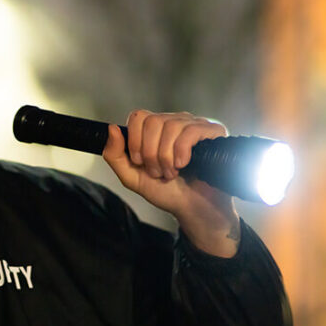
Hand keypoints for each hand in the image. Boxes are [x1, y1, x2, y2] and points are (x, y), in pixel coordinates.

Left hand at [102, 110, 240, 257]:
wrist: (193, 209)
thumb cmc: (167, 192)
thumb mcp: (133, 177)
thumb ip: (115, 155)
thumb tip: (111, 128)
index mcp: (157, 128)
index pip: (139, 116)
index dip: (135, 141)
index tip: (140, 162)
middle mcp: (176, 121)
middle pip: (153, 121)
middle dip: (151, 153)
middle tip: (158, 172)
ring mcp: (195, 124)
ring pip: (171, 126)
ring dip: (166, 157)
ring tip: (171, 173)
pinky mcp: (213, 131)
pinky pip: (191, 131)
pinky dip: (181, 151)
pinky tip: (183, 165)